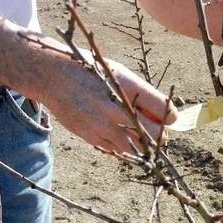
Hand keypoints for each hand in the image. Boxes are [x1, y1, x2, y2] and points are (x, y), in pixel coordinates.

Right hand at [41, 54, 177, 154]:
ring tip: (138, 136)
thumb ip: (140, 94)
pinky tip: (118, 135)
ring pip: (138, 148)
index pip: (165, 111)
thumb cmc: (91, 72)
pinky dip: (123, 146)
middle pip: (155, 134)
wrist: (52, 76)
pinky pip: (117, 150)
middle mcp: (117, 108)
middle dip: (161, 135)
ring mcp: (104, 125)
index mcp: (128, 87)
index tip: (168, 118)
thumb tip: (163, 114)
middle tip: (158, 133)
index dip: (170, 117)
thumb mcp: (119, 73)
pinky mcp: (92, 137)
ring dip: (142, 145)